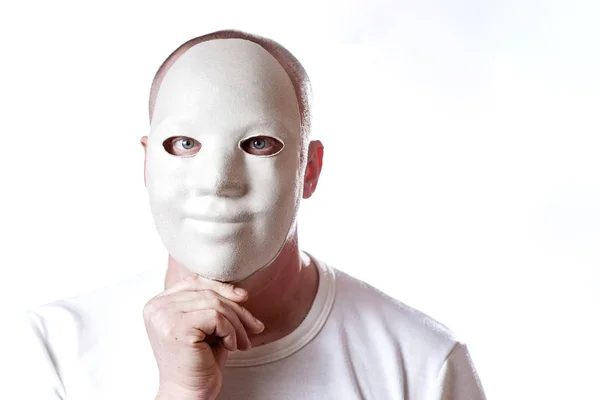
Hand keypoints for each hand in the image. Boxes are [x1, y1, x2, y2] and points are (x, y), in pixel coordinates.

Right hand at [144, 273, 264, 399]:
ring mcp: (164, 316)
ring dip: (237, 323)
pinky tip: (231, 346)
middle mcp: (157, 307)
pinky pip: (216, 317)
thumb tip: (241, 291)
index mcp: (159, 304)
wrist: (188, 394)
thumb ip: (212, 304)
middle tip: (254, 327)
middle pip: (207, 292)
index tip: (244, 299)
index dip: (222, 287)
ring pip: (215, 304)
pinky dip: (230, 331)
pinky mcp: (177, 328)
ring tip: (243, 342)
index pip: (194, 281)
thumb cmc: (199, 363)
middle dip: (237, 309)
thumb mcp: (206, 326)